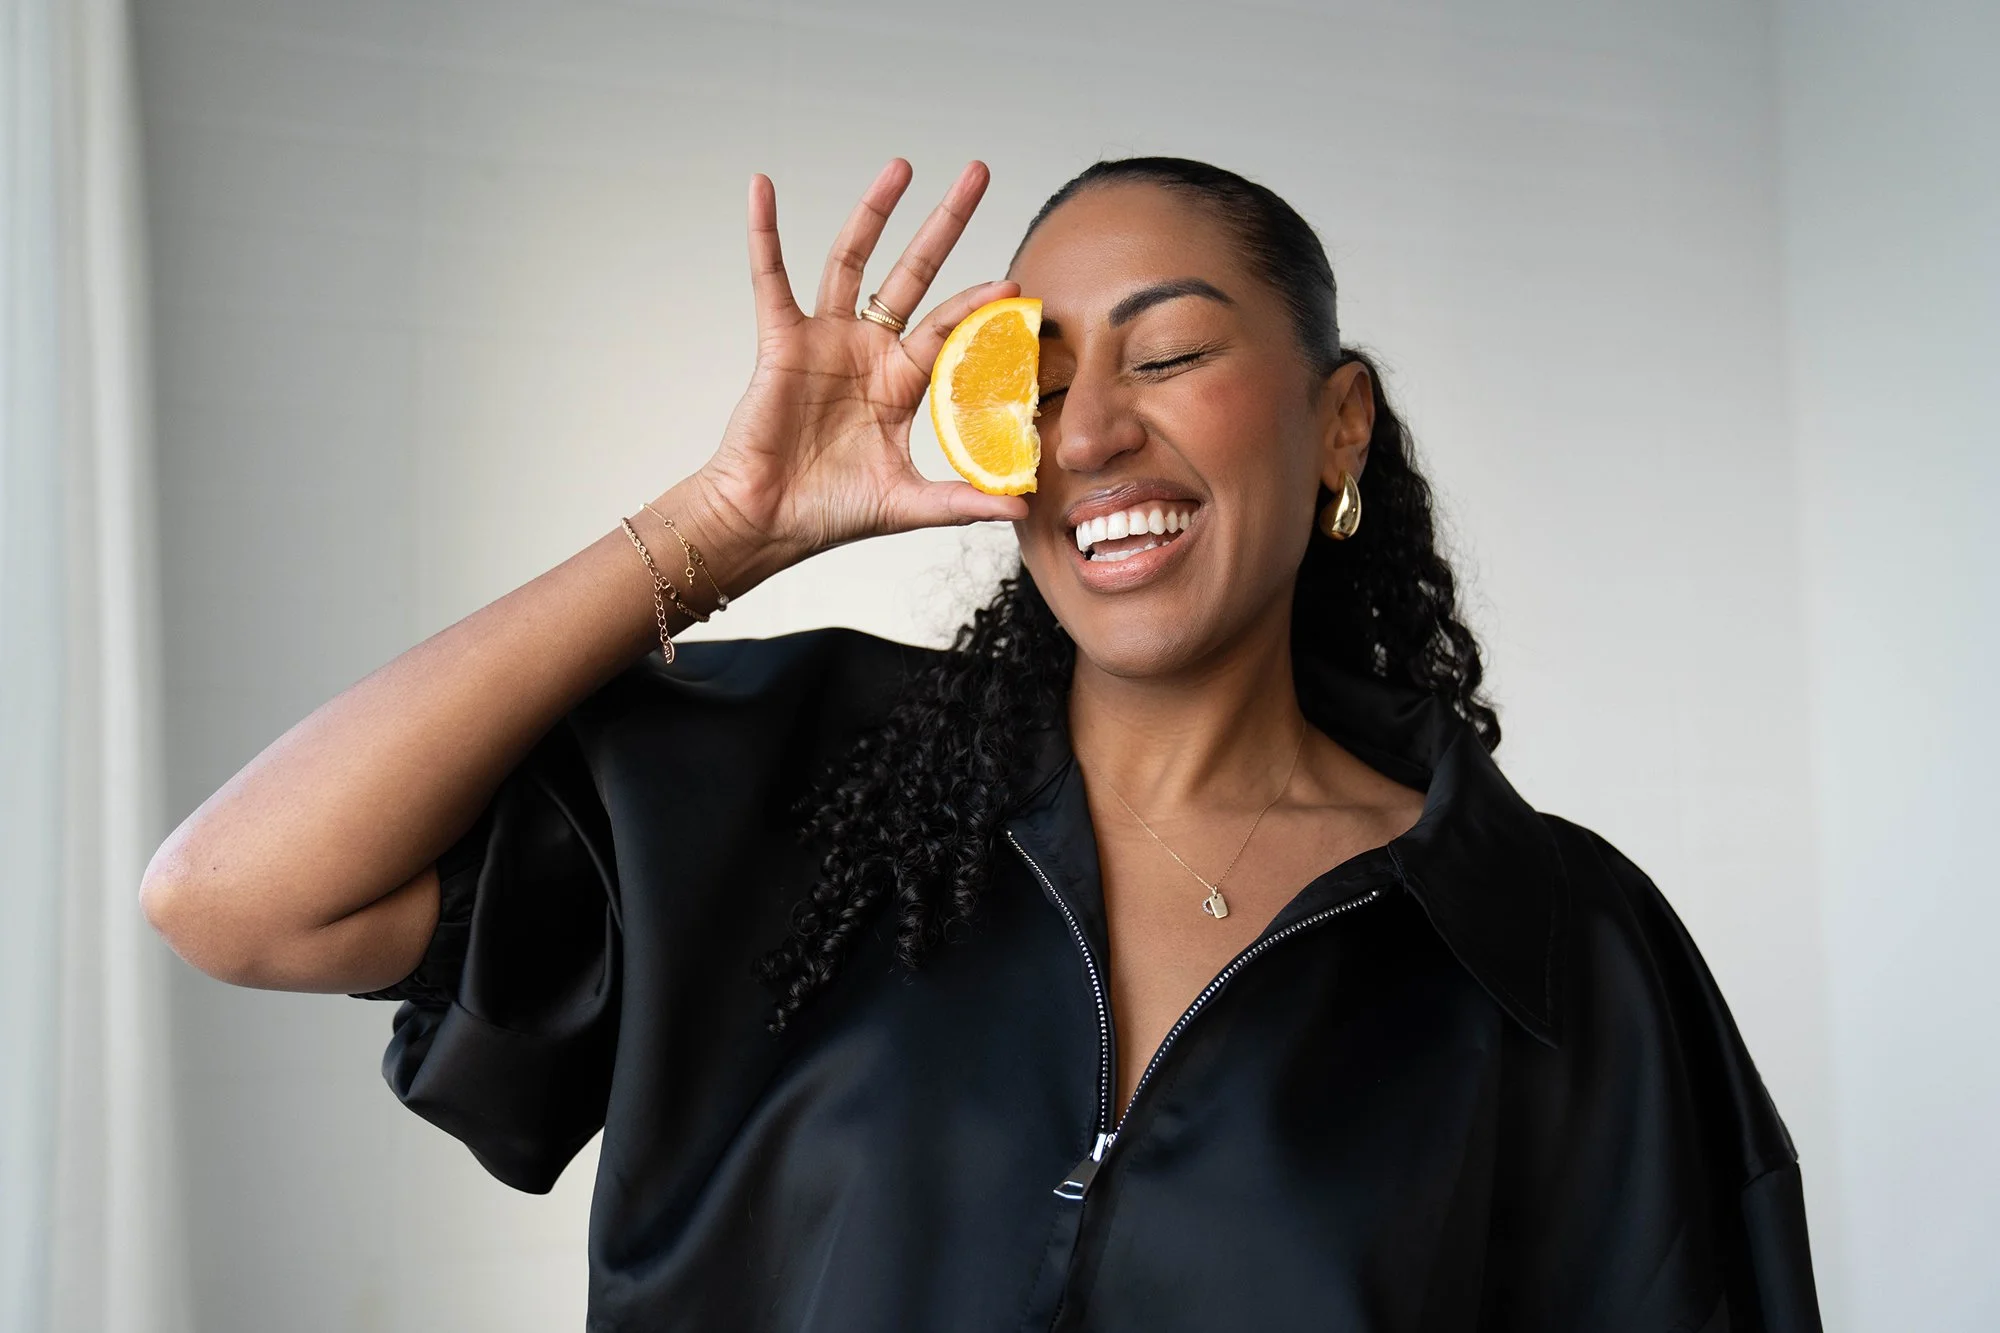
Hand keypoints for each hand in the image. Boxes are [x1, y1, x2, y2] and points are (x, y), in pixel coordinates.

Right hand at [694, 159, 1030, 564]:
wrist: (766, 521)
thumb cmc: (829, 513)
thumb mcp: (907, 504)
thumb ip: (963, 500)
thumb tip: (1023, 506)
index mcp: (901, 383)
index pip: (952, 330)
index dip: (981, 306)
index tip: (1016, 285)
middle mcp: (868, 351)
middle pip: (914, 273)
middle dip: (945, 224)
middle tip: (978, 173)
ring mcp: (825, 339)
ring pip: (852, 260)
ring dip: (875, 212)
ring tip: (902, 166)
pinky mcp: (781, 339)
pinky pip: (770, 276)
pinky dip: (764, 232)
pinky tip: (763, 187)